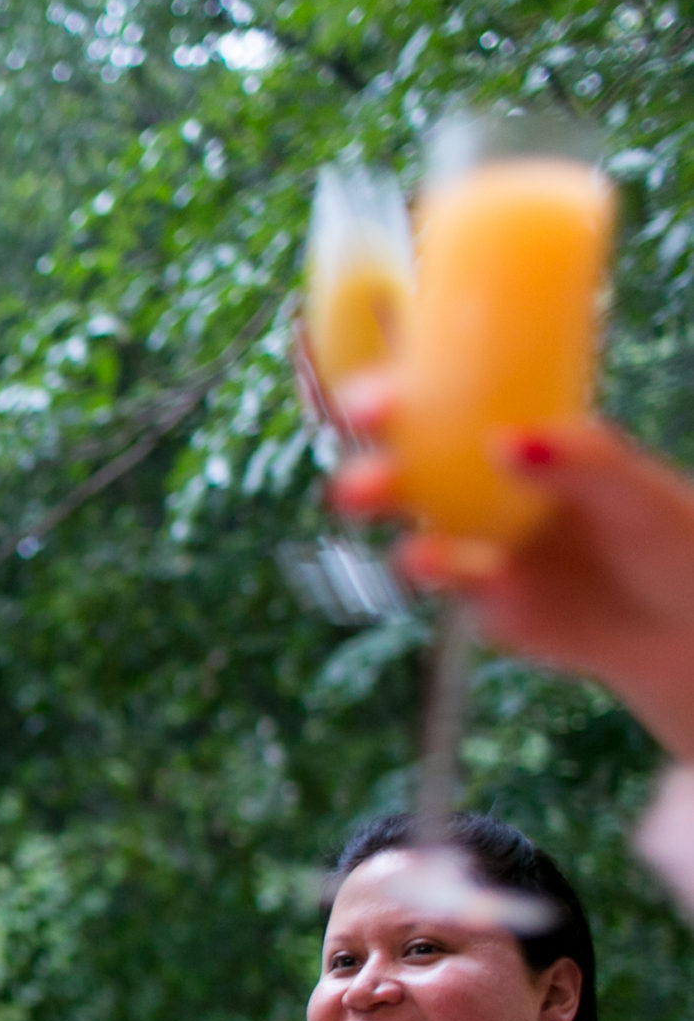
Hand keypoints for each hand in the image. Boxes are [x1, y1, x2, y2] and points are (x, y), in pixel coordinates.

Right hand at [331, 380, 693, 759]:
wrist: (680, 627)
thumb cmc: (665, 538)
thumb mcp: (634, 488)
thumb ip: (579, 460)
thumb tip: (506, 441)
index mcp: (514, 434)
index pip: (437, 401)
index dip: (392, 393)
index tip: (372, 397)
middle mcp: (481, 487)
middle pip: (400, 465)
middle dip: (366, 461)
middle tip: (359, 460)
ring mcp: (478, 544)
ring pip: (410, 525)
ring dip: (384, 514)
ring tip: (384, 519)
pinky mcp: (484, 600)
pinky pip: (449, 582)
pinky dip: (443, 571)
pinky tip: (457, 566)